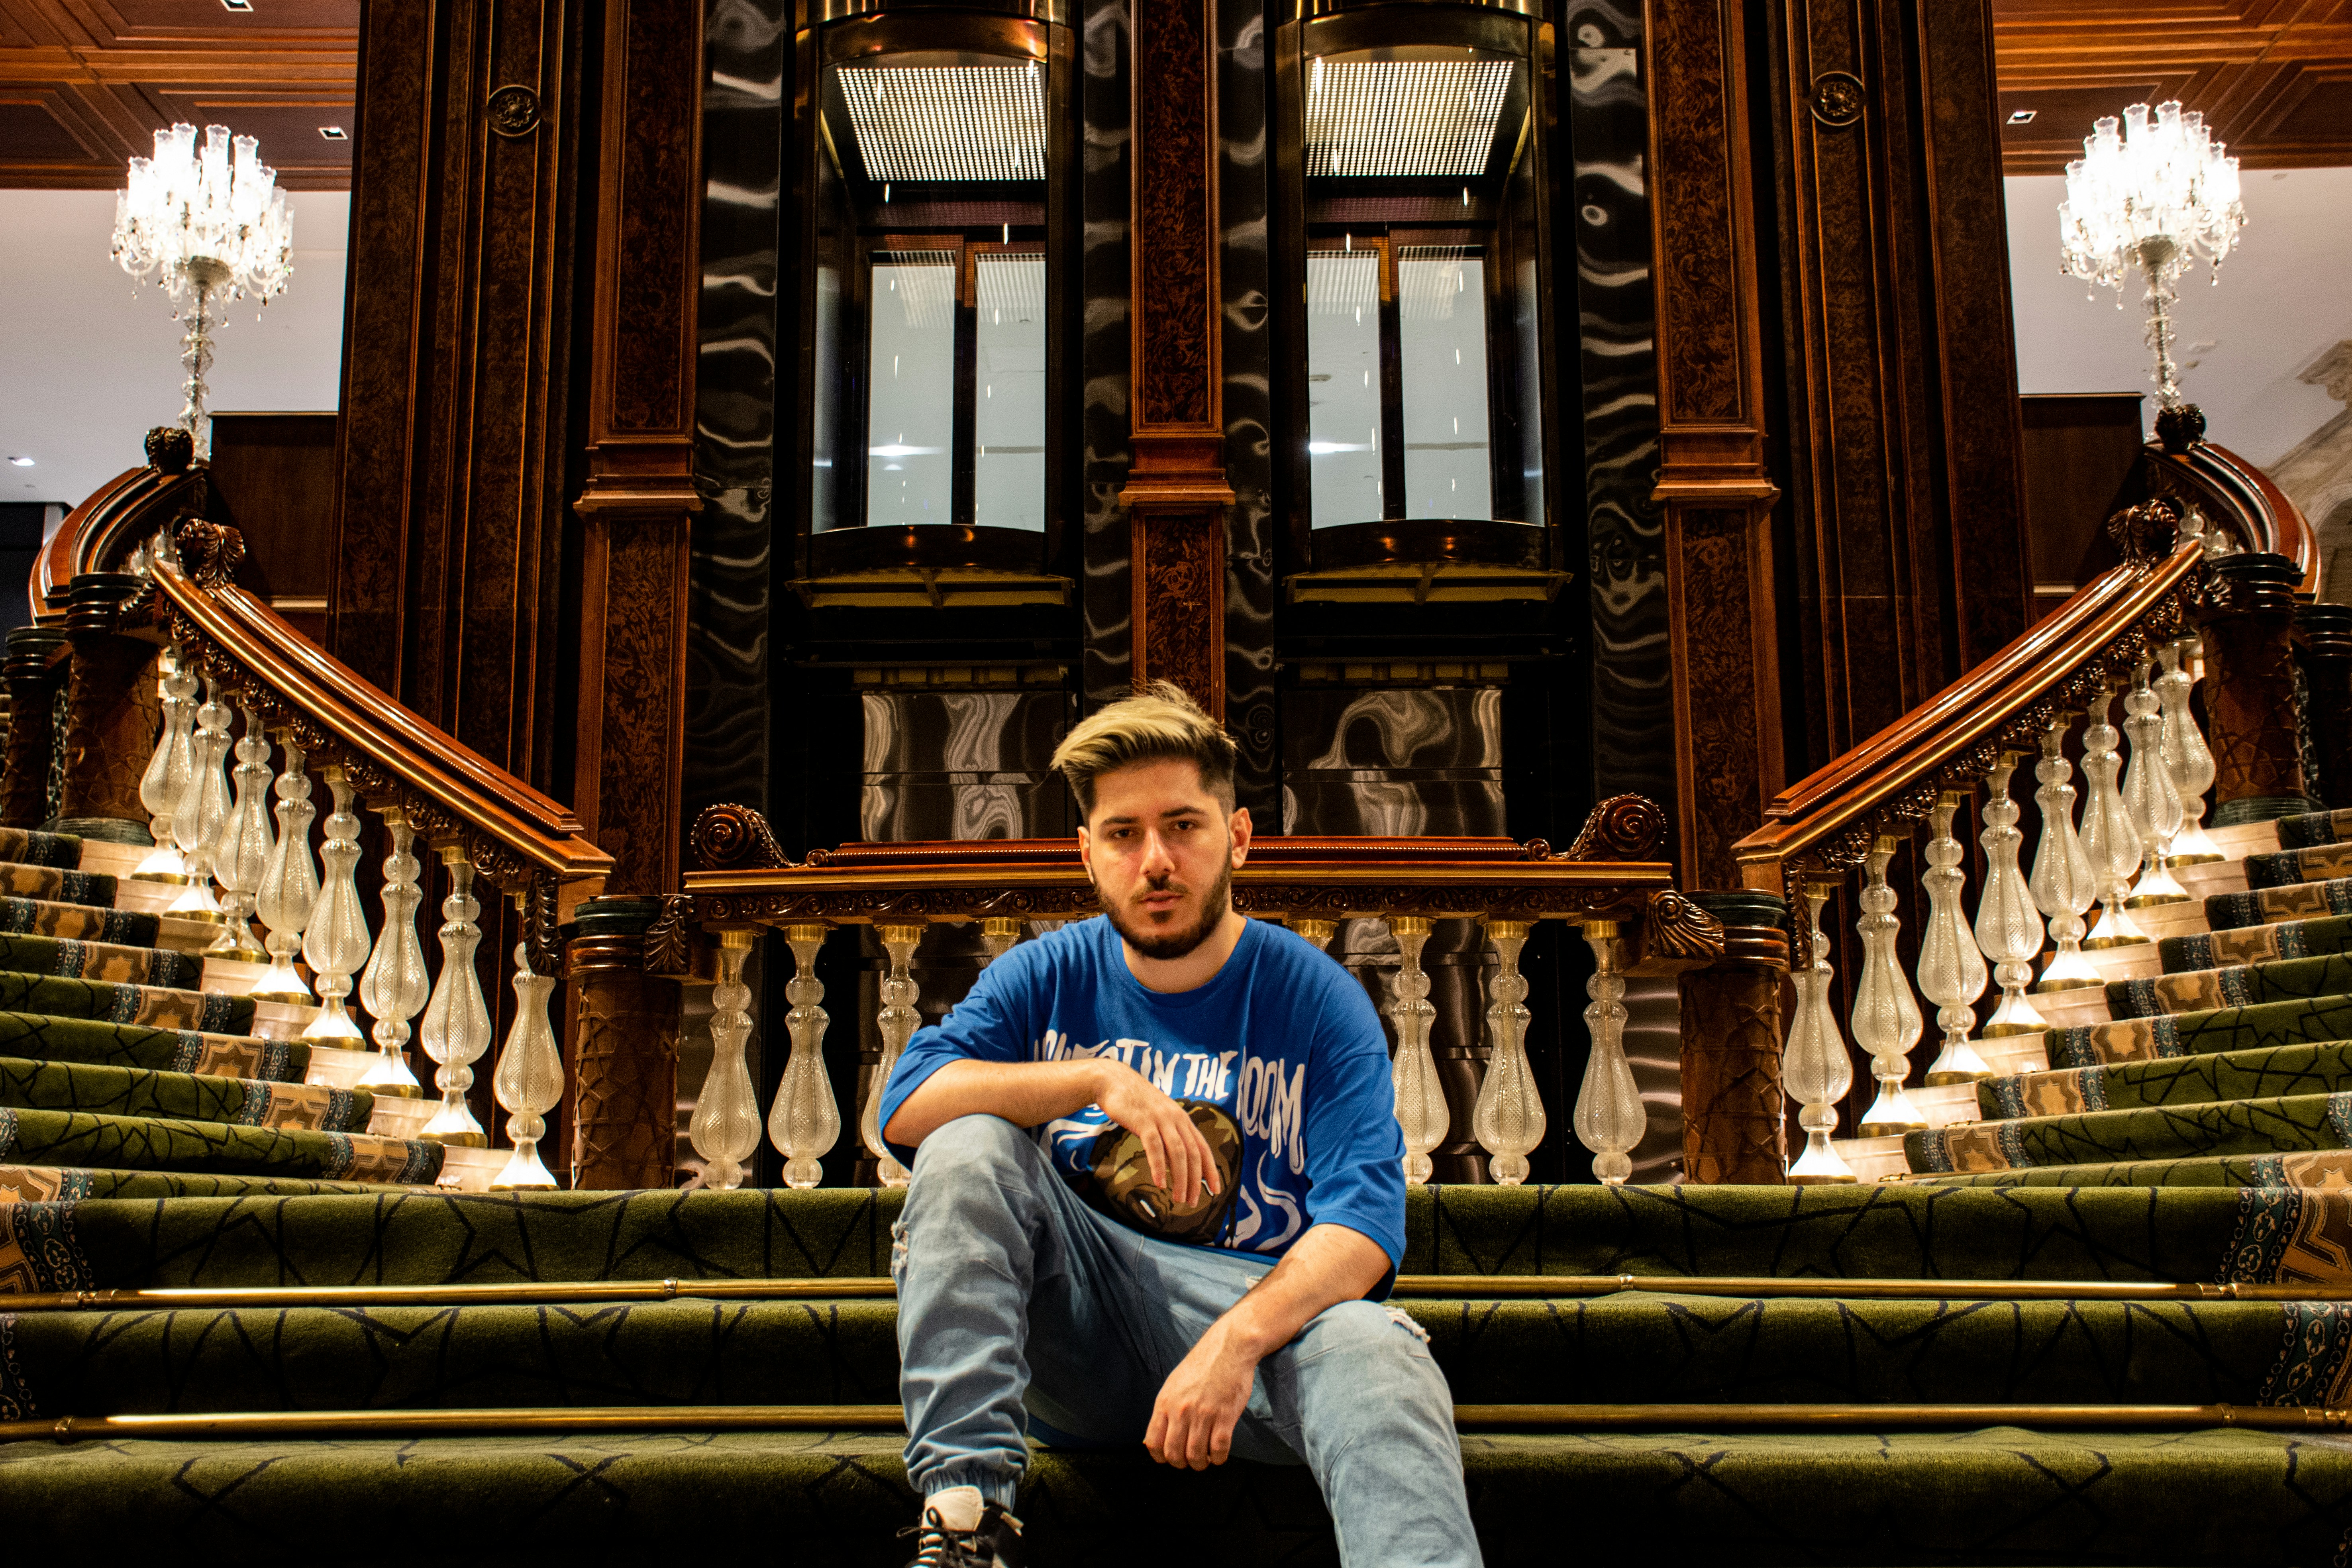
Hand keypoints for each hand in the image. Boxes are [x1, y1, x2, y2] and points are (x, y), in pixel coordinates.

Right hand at [1091, 1059, 1218, 1206]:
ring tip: (1179, 1198)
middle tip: (1193, 1202)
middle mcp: (1176, 1118)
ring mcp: (1161, 1119)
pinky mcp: (1144, 1121)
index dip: (1211, 1169)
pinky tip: (1160, 1183)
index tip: (1215, 1189)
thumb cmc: (1135, 1102)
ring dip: (1181, 1178)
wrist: (1113, 1080)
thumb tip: (1176, 1164)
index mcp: (1182, 1119)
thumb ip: (1168, 1136)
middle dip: (1196, 1180)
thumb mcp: (1158, 1118)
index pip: (1203, 1147)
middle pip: (1193, 1154)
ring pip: (1178, 1153)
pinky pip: (1155, 1147)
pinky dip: (1159, 1167)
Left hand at [1144, 1323, 1257, 1468]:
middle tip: (1190, 1460)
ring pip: (1196, 1456)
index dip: (1161, 1457)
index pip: (1153, 1443)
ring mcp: (1203, 1414)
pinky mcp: (1225, 1416)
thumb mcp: (1173, 1384)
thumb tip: (1153, 1440)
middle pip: (1174, 1454)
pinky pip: (1219, 1449)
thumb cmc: (1201, 1366)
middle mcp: (1181, 1410)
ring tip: (1205, 1458)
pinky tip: (1219, 1454)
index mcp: (1165, 1402)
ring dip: (1200, 1464)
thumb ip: (1164, 1410)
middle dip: (1181, 1463)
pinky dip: (1218, 1459)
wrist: (1229, 1348)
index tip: (1170, 1457)